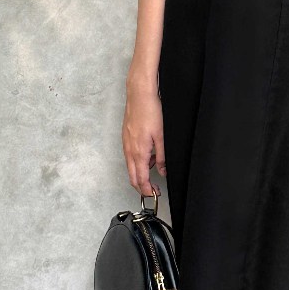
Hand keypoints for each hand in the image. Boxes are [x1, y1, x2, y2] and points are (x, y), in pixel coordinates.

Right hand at [122, 84, 165, 200]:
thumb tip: (162, 171)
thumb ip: (162, 156)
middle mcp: (129, 150)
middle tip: (153, 191)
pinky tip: (149, 155)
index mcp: (139, 152)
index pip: (141, 179)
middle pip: (133, 177)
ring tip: (155, 169)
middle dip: (142, 187)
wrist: (139, 94)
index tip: (154, 195)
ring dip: (141, 173)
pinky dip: (139, 161)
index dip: (147, 190)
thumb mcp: (161, 136)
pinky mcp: (126, 137)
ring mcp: (126, 143)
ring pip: (131, 166)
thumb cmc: (150, 111)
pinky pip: (130, 156)